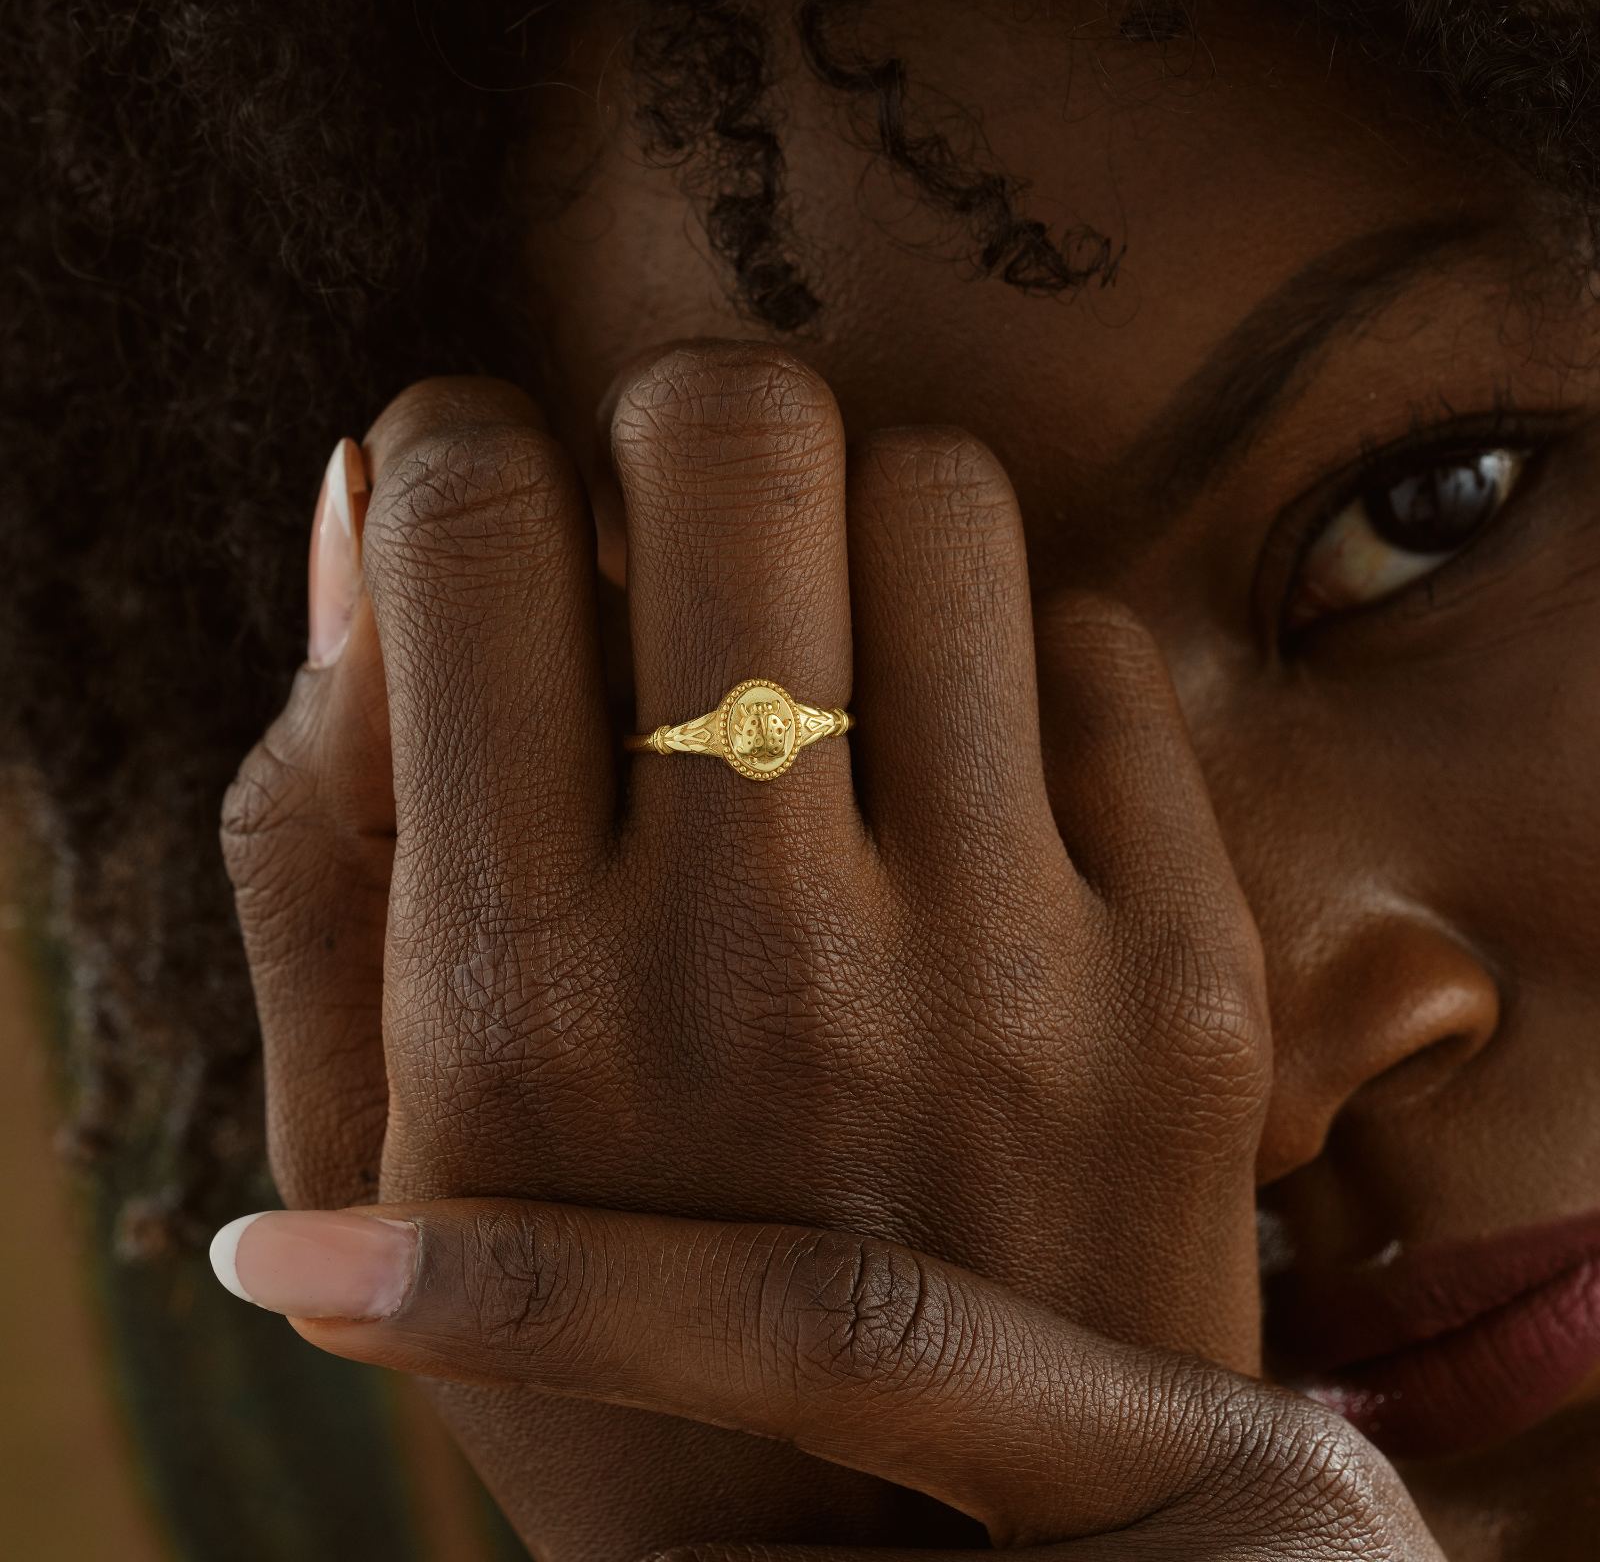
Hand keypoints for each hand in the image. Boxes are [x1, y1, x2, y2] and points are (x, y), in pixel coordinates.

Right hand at [222, 345, 1270, 1553]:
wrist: (897, 1544)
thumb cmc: (595, 1325)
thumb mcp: (364, 1128)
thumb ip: (310, 816)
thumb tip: (351, 497)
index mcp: (516, 994)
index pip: (471, 526)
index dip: (455, 449)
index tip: (481, 494)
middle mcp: (772, 961)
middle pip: (740, 436)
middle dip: (675, 426)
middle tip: (669, 523)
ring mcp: (1016, 970)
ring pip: (944, 498)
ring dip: (858, 525)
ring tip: (828, 654)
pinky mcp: (1193, 986)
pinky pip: (1102, 648)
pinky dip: (1010, 665)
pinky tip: (966, 783)